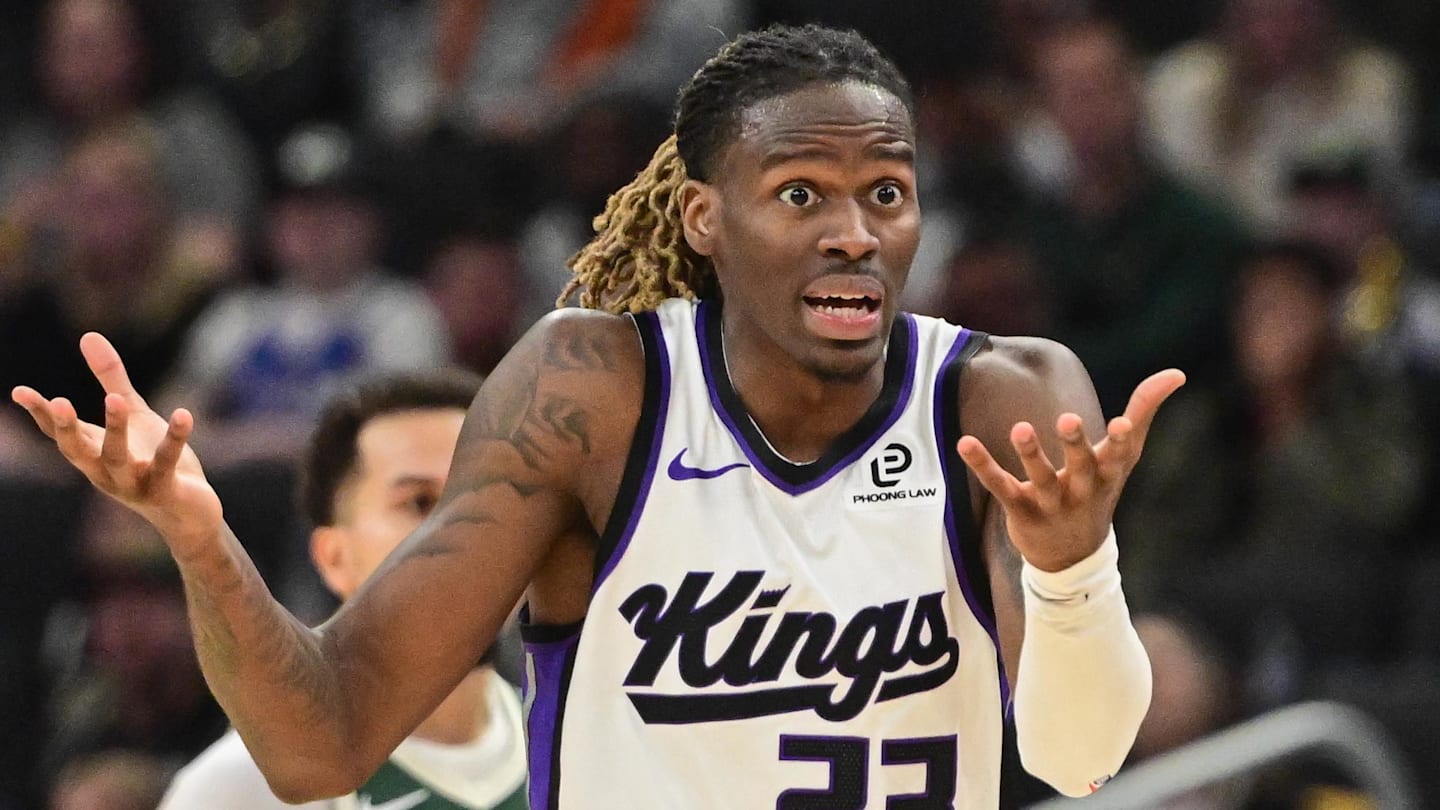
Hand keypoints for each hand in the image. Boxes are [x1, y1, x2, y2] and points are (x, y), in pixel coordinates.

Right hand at [11, 333, 221, 554]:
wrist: (189, 512)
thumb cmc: (153, 460)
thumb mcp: (134, 415)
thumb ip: (111, 379)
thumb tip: (87, 335)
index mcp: (93, 452)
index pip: (59, 434)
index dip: (41, 414)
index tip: (20, 392)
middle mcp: (105, 471)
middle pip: (78, 451)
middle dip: (67, 427)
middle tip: (59, 401)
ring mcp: (133, 484)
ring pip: (117, 458)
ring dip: (115, 429)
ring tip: (114, 399)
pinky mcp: (165, 490)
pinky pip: (166, 462)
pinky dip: (174, 439)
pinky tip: (183, 414)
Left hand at [956, 369, 1185, 570]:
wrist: (1073, 556)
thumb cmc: (1099, 489)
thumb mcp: (1124, 456)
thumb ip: (1144, 411)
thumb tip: (1176, 373)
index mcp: (1108, 474)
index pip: (1119, 456)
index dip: (1122, 440)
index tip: (1123, 423)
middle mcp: (1081, 489)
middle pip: (1080, 466)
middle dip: (1075, 444)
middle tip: (1067, 418)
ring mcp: (1050, 502)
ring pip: (1040, 478)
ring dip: (1031, 454)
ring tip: (1021, 428)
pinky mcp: (1020, 509)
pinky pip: (1000, 486)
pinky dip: (983, 465)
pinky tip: (965, 443)